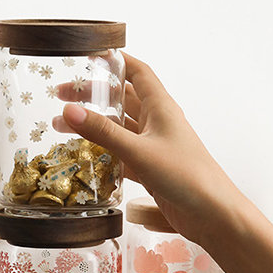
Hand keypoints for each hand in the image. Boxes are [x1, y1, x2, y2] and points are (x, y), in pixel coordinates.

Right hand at [59, 53, 240, 245]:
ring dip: (95, 127)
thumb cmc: (186, 176)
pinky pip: (123, 156)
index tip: (88, 58)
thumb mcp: (139, 151)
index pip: (137, 72)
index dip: (115, 61)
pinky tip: (85, 158)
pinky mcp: (151, 170)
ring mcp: (154, 147)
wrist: (210, 213)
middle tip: (63, 96)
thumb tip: (70, 110)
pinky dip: (105, 154)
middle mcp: (158, 123)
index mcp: (161, 107)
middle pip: (122, 100)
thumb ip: (104, 132)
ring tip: (64, 127)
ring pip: (120, 130)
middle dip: (94, 96)